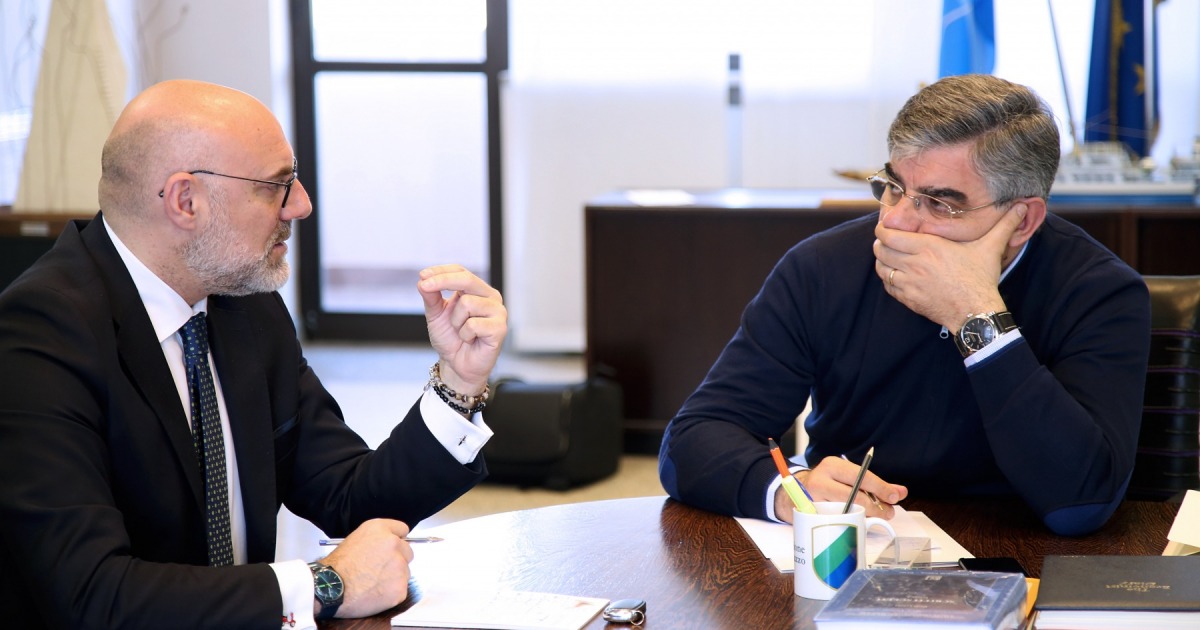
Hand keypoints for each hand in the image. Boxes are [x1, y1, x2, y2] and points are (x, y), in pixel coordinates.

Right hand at [320, 519, 414, 617]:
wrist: (331, 587)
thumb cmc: (339, 565)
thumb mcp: (355, 538)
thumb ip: (376, 537)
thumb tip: (389, 544)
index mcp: (381, 530)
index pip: (402, 530)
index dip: (396, 540)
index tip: (391, 548)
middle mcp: (394, 545)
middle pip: (407, 552)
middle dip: (397, 560)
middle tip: (379, 569)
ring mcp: (399, 567)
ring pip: (405, 572)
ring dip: (394, 577)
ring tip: (373, 583)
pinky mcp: (400, 588)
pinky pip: (401, 590)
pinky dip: (391, 594)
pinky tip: (375, 593)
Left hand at [418, 265, 507, 394]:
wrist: (458, 366)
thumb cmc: (451, 339)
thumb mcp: (436, 315)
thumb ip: (431, 297)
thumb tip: (423, 280)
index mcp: (477, 290)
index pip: (460, 271)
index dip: (441, 271)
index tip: (422, 275)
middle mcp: (490, 297)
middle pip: (467, 279)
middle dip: (443, 281)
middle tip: (425, 287)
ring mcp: (498, 312)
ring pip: (467, 303)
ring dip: (455, 321)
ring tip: (461, 331)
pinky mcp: (500, 328)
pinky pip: (473, 324)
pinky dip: (465, 334)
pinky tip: (470, 340)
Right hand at [774, 457, 907, 521]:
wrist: (796, 492)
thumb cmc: (830, 485)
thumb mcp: (850, 478)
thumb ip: (876, 485)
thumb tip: (900, 492)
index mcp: (833, 465)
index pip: (860, 475)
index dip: (880, 487)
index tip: (895, 496)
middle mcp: (820, 478)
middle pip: (853, 494)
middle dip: (874, 505)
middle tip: (888, 512)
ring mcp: (813, 497)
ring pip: (844, 510)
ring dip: (863, 515)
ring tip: (874, 517)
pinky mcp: (809, 514)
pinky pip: (834, 520)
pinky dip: (848, 522)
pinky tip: (855, 521)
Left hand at [873, 205, 1026, 329]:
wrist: (976, 313)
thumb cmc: (980, 280)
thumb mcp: (990, 249)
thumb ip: (1004, 226)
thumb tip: (1023, 207)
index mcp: (928, 247)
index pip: (888, 235)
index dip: (882, 229)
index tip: (886, 227)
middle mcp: (914, 264)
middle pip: (880, 250)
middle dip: (880, 244)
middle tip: (887, 241)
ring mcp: (909, 283)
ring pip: (881, 268)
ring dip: (882, 261)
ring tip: (890, 257)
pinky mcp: (908, 299)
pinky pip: (887, 286)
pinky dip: (888, 279)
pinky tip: (896, 275)